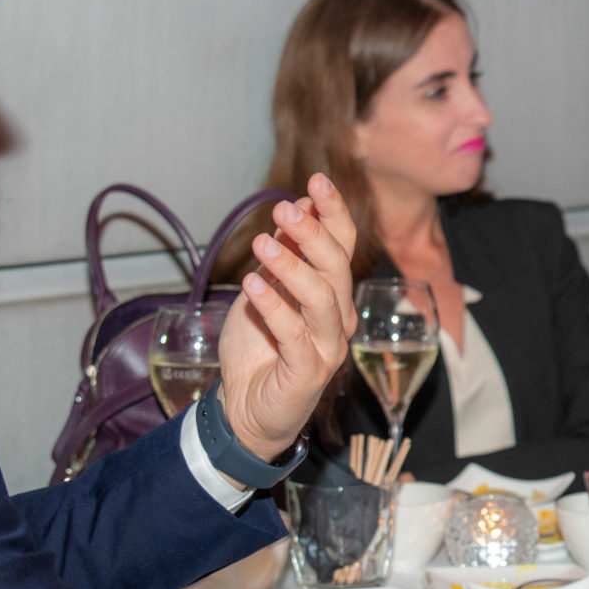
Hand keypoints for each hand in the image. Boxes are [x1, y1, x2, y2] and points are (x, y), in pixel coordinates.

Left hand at [217, 175, 356, 460]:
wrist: (244, 409)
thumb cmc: (258, 349)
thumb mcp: (264, 291)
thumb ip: (282, 255)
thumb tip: (296, 205)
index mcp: (333, 294)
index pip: (344, 245)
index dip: (334, 212)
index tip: (316, 180)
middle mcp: (338, 318)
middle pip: (338, 267)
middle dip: (313, 232)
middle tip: (283, 209)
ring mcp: (327, 347)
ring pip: (321, 297)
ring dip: (291, 265)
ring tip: (261, 243)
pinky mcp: (307, 373)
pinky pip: (293, 334)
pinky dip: (273, 305)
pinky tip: (251, 284)